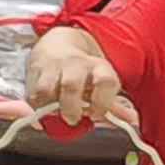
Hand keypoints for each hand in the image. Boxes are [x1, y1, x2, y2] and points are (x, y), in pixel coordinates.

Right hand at [23, 25, 138, 134]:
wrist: (58, 45)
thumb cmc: (83, 72)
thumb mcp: (102, 84)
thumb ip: (114, 106)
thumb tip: (130, 120)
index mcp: (99, 67)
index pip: (105, 81)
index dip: (103, 102)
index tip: (97, 115)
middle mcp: (76, 64)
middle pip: (72, 84)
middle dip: (71, 107)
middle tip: (73, 119)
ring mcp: (54, 66)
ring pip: (48, 89)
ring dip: (50, 107)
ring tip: (55, 114)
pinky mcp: (36, 71)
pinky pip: (33, 93)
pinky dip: (37, 106)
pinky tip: (45, 108)